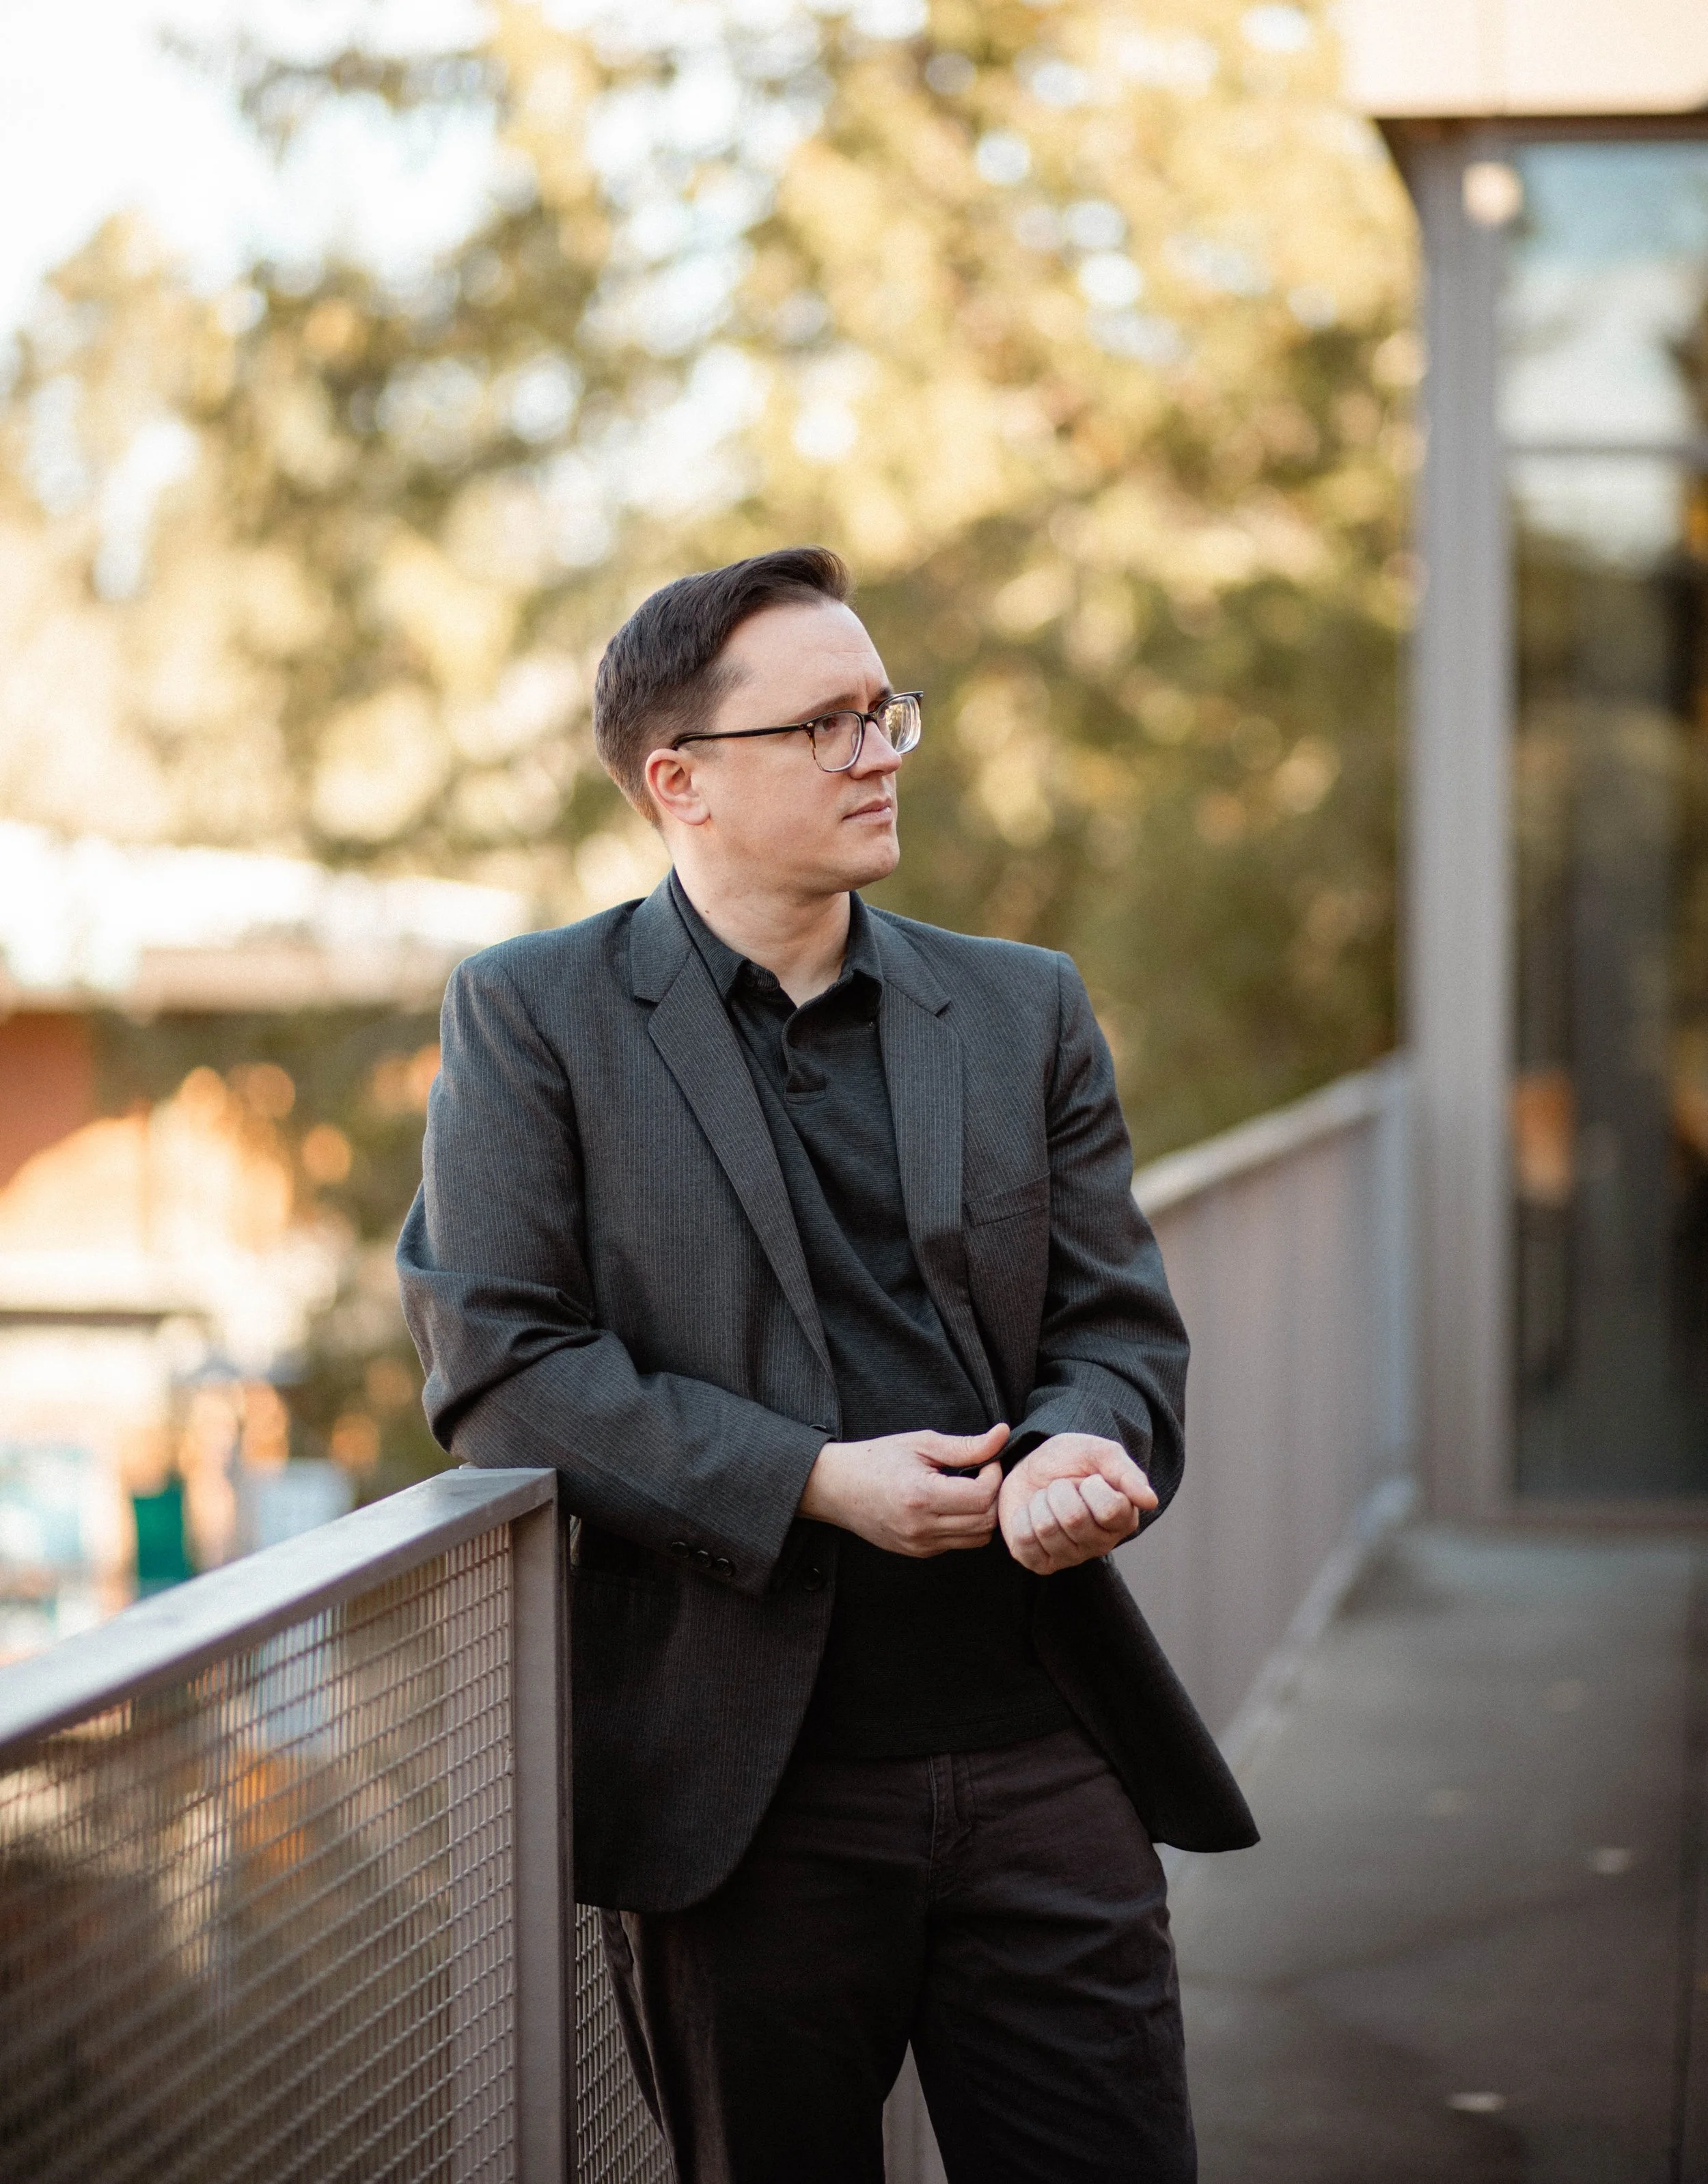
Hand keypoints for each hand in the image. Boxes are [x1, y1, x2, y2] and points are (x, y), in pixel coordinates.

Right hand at [799, 1423, 1008, 1557]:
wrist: (836, 1487)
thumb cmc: (876, 1459)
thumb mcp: (921, 1443)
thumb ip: (966, 1445)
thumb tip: (1002, 1435)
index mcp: (921, 1496)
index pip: (982, 1496)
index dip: (994, 1475)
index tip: (986, 1460)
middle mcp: (922, 1527)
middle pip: (986, 1521)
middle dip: (993, 1495)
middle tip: (982, 1473)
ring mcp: (920, 1545)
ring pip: (978, 1538)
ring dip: (982, 1513)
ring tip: (968, 1489)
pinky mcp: (919, 1552)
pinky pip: (958, 1543)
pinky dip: (965, 1524)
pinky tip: (951, 1504)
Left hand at [998, 1434, 1155, 1574]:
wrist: (1034, 1465)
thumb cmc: (1071, 1461)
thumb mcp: (1099, 1453)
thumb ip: (1126, 1472)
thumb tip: (1151, 1501)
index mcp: (1123, 1519)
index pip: (1110, 1510)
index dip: (1092, 1486)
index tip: (1089, 1479)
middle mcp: (1100, 1544)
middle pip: (1074, 1519)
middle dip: (1059, 1491)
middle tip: (1061, 1487)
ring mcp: (1070, 1557)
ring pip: (1046, 1529)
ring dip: (1039, 1502)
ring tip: (1047, 1500)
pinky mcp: (1040, 1563)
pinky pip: (1025, 1541)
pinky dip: (1022, 1517)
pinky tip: (1032, 1514)